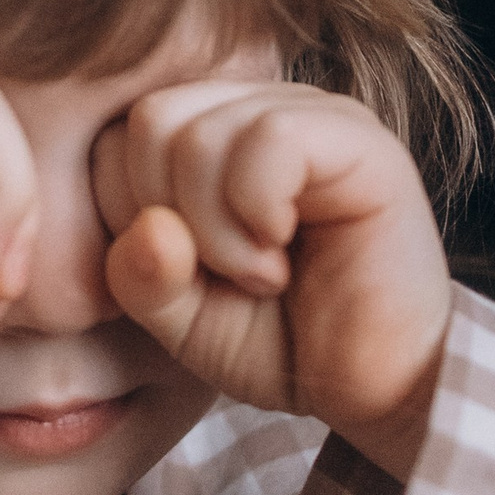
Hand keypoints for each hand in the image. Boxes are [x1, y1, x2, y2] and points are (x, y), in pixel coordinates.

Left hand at [93, 80, 452, 481]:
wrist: (378, 387)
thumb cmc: (283, 342)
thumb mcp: (180, 317)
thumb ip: (139, 273)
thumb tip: (150, 227)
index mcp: (209, 132)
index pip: (116, 137)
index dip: (126, 218)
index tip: (181, 275)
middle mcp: (257, 107)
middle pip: (151, 121)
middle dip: (168, 217)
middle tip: (226, 275)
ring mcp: (310, 113)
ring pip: (200, 132)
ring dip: (216, 231)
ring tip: (261, 273)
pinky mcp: (357, 137)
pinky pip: (269, 139)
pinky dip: (258, 212)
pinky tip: (283, 252)